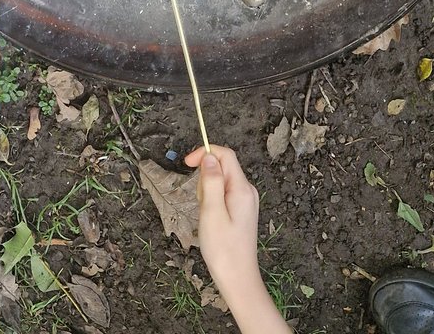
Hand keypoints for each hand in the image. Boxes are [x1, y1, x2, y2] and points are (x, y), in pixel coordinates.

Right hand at [185, 145, 261, 294]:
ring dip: (207, 191)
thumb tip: (209, 156)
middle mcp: (247, 191)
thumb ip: (211, 182)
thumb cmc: (223, 250)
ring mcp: (246, 201)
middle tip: (201, 203)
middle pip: (223, 167)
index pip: (226, 155)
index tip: (186, 164)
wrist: (238, 280)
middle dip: (205, 178)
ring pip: (221, 181)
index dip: (205, 152)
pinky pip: (223, 194)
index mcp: (242, 189)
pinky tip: (212, 220)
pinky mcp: (241, 211)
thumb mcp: (212, 212)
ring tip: (207, 216)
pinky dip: (212, 201)